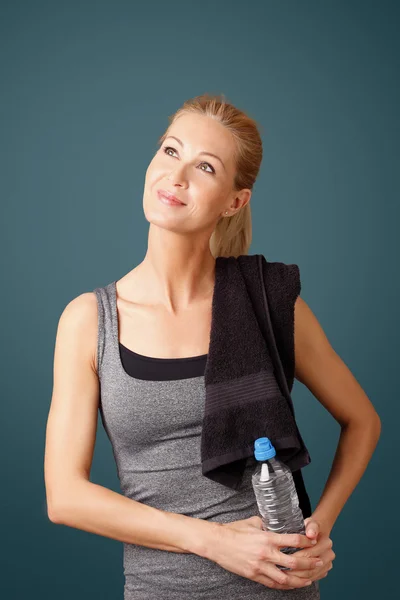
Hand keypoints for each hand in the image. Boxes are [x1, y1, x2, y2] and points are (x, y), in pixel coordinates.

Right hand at [208, 516, 324, 590]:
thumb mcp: (252, 522)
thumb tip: (274, 523)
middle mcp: (266, 553)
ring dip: (299, 579)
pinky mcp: (254, 575)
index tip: (314, 541)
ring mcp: (260, 566)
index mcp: (267, 537)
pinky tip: (291, 584)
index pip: (292, 540)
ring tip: (309, 578)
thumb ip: (266, 524)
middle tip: (319, 562)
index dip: (306, 541)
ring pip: (285, 577)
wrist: (217, 543)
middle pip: (293, 562)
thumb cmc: (234, 530)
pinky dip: (284, 585)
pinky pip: (272, 583)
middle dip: (308, 563)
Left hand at [286, 517, 335, 582]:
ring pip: (311, 574)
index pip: (310, 553)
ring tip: (285, 575)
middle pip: (311, 565)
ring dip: (298, 576)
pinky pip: (312, 577)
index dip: (297, 556)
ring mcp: (327, 564)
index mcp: (326, 543)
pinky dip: (302, 579)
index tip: (284, 558)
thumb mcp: (309, 523)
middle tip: (282, 569)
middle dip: (296, 568)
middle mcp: (329, 554)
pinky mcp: (324, 570)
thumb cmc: (309, 528)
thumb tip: (311, 534)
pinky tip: (291, 578)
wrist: (317, 533)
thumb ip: (311, 527)